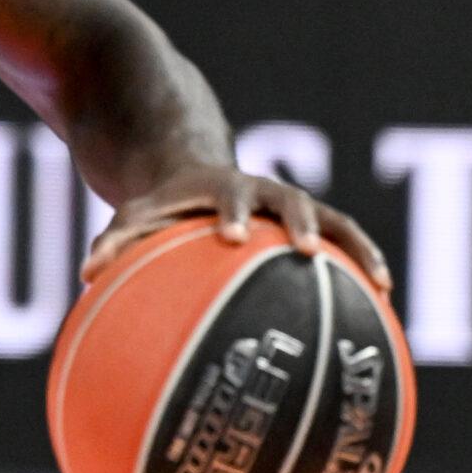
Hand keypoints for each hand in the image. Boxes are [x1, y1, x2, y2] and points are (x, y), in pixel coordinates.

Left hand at [83, 165, 390, 291]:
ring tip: (382, 282)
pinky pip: (347, 242)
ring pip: (335, 220)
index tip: (234, 236)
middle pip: (290, 200)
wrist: (194, 172)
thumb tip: (85, 274)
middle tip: (307, 251)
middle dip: (301, 222)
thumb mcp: (135, 217)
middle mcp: (265, 193)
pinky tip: (387, 300)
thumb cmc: (160, 207)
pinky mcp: (312, 223)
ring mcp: (293, 207)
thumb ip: (114, 243)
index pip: (229, 196)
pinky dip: (366, 263)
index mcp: (221, 189)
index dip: (233, 213)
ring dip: (356, 246)